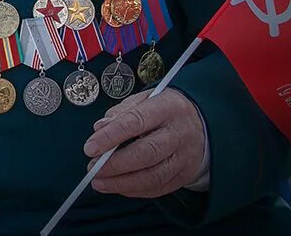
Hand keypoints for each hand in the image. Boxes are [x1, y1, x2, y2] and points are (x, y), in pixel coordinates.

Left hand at [83, 88, 205, 197]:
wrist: (200, 121)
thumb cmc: (163, 109)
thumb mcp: (143, 99)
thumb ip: (120, 112)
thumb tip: (99, 128)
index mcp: (167, 107)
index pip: (136, 122)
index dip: (111, 137)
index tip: (89, 148)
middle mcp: (179, 132)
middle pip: (147, 153)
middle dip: (115, 164)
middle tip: (93, 168)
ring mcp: (186, 156)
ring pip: (154, 175)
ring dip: (123, 183)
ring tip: (100, 182)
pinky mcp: (186, 174)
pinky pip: (160, 188)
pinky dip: (135, 190)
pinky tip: (118, 187)